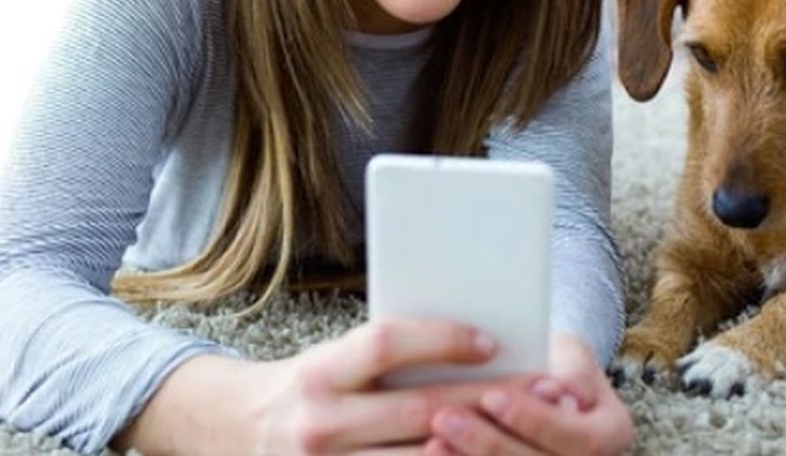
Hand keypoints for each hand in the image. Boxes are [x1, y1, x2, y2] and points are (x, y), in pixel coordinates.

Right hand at [249, 318, 535, 452]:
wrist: (243, 434)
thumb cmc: (310, 388)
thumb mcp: (333, 361)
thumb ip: (387, 358)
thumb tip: (473, 344)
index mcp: (320, 374)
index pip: (386, 344)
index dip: (441, 340)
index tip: (491, 341)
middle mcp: (320, 424)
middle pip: (419, 410)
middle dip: (488, 399)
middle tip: (543, 389)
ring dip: (481, 448)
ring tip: (530, 435)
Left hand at [423, 332, 634, 455]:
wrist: (546, 387)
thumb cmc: (554, 361)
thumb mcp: (569, 351)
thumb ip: (569, 368)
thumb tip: (558, 391)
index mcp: (612, 433)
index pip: (580, 439)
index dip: (535, 421)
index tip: (491, 395)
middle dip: (491, 445)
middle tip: (444, 417)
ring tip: (431, 441)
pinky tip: (432, 455)